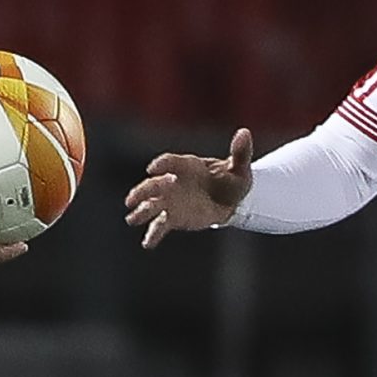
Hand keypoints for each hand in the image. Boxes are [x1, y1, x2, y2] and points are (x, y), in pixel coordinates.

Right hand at [123, 128, 254, 248]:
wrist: (230, 199)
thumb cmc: (232, 179)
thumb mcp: (240, 167)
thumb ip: (240, 152)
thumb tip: (244, 133)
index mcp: (187, 166)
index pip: (171, 162)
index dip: (162, 164)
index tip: (154, 168)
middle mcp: (174, 182)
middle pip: (154, 184)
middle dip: (143, 191)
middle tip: (132, 199)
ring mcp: (171, 200)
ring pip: (152, 205)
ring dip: (142, 210)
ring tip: (132, 218)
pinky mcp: (173, 217)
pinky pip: (161, 225)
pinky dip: (153, 234)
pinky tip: (147, 244)